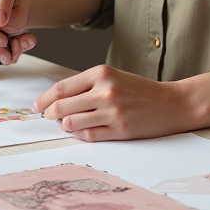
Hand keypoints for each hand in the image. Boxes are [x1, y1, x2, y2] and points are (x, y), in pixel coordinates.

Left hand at [34, 65, 192, 140]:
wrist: (172, 103)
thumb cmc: (140, 91)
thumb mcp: (113, 77)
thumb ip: (87, 85)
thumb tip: (57, 100)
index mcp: (101, 73)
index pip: (62, 88)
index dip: (45, 99)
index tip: (38, 105)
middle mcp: (105, 91)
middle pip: (61, 106)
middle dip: (49, 114)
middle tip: (47, 117)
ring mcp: (112, 111)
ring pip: (71, 123)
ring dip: (64, 125)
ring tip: (67, 124)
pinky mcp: (120, 130)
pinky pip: (88, 136)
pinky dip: (80, 134)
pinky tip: (82, 130)